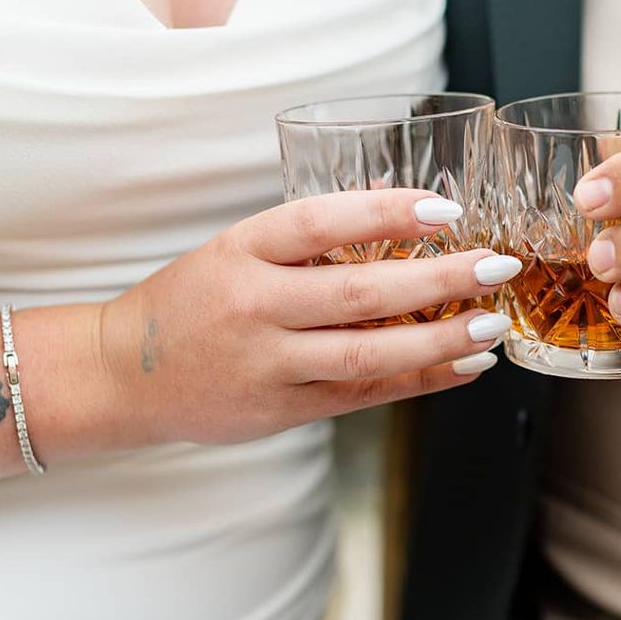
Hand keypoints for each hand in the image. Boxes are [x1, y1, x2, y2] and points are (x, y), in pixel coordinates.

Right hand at [96, 189, 518, 444]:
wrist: (123, 376)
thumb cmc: (193, 302)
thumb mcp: (236, 249)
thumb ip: (308, 238)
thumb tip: (399, 212)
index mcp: (240, 250)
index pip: (319, 221)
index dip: (385, 212)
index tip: (445, 209)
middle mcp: (252, 306)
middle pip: (358, 292)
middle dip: (438, 280)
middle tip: (497, 266)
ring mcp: (266, 364)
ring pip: (366, 353)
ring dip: (439, 340)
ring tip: (491, 325)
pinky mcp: (281, 410)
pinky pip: (362, 394)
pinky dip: (419, 381)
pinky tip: (463, 366)